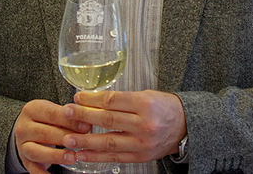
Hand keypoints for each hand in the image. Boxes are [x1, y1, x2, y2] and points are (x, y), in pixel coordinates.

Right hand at [13, 99, 91, 173]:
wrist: (27, 129)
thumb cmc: (46, 119)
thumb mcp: (54, 110)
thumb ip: (68, 115)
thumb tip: (87, 121)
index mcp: (32, 109)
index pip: (51, 114)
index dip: (69, 121)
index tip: (86, 126)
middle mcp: (24, 127)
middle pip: (45, 133)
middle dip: (66, 138)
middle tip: (83, 141)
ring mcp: (22, 145)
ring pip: (37, 152)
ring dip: (56, 156)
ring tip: (73, 158)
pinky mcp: (25, 161)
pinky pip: (34, 169)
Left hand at [62, 89, 186, 164]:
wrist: (185, 126)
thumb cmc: (164, 107)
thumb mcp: (146, 95)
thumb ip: (122, 99)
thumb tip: (93, 100)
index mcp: (145, 104)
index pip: (112, 101)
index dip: (91, 99)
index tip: (77, 97)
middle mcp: (144, 124)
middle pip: (107, 120)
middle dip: (83, 116)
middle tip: (66, 112)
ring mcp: (142, 143)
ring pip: (108, 142)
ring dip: (85, 141)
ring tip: (68, 139)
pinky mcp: (140, 156)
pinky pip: (114, 157)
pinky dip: (96, 157)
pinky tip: (82, 154)